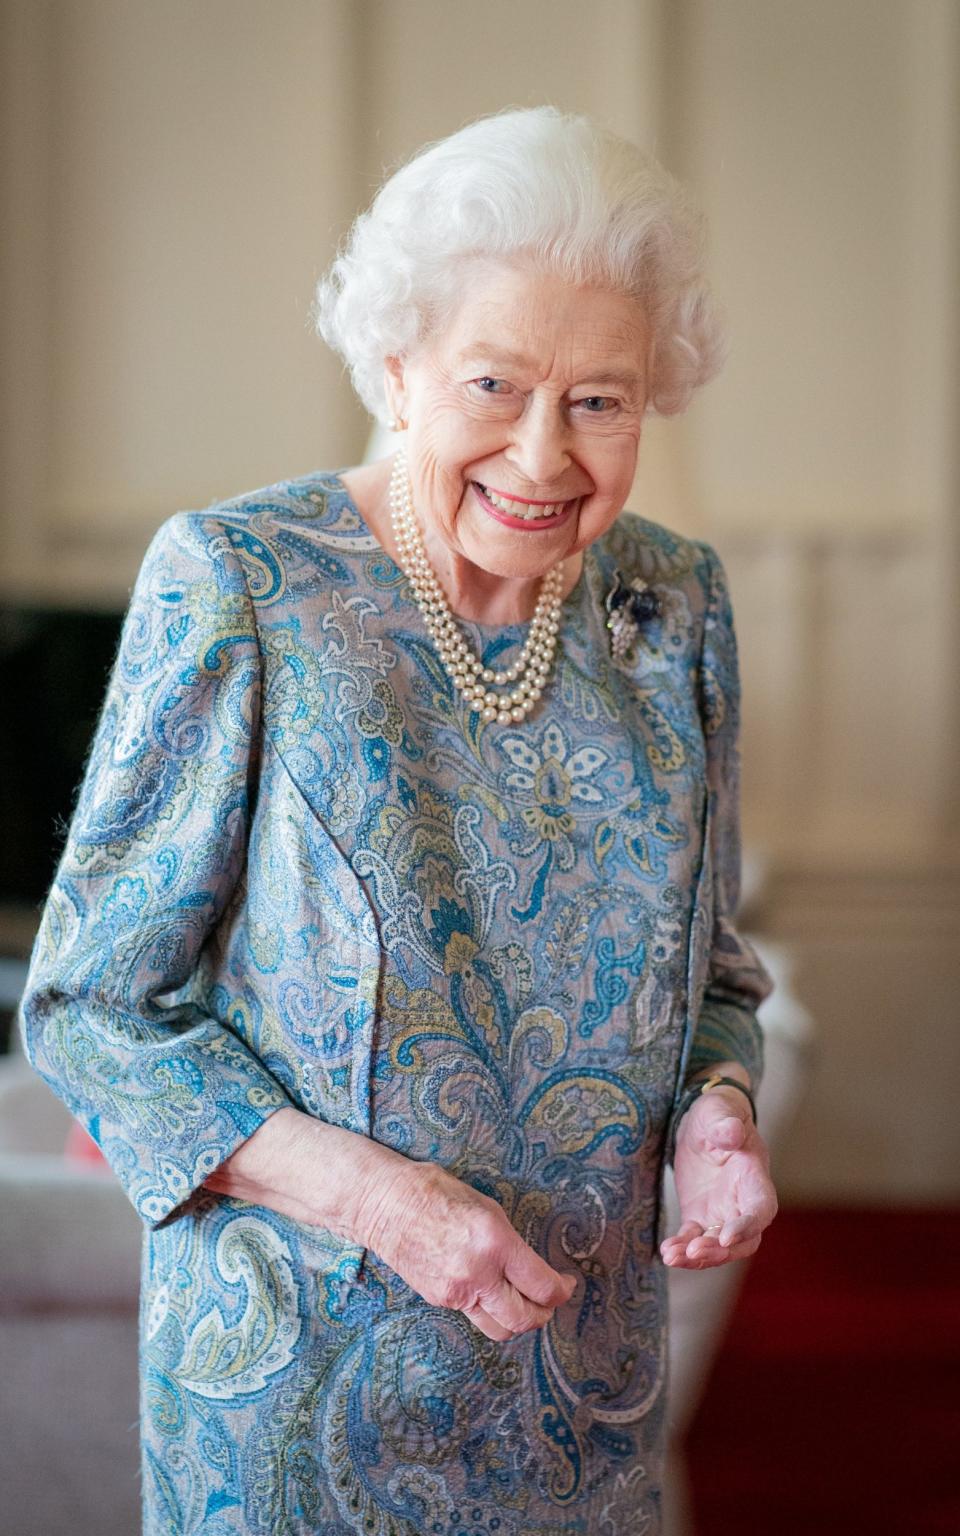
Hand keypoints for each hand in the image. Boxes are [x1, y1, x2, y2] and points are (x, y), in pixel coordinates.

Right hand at [204, 1109, 574, 1342]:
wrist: (383, 1203)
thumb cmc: (434, 1190)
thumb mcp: (484, 1204)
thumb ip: (509, 1241)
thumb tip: (531, 1266)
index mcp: (495, 1240)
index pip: (542, 1285)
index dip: (562, 1290)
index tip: (567, 1283)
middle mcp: (478, 1272)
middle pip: (525, 1319)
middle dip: (545, 1314)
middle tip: (551, 1299)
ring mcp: (456, 1291)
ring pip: (500, 1328)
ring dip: (519, 1321)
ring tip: (525, 1303)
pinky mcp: (440, 1299)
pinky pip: (475, 1316)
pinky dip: (490, 1309)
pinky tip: (491, 1291)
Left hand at [660, 1085, 777, 1270]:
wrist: (702, 1123)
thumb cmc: (716, 1113)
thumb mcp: (717, 1111)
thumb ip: (725, 1124)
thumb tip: (730, 1133)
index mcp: (753, 1174)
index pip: (761, 1207)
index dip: (748, 1225)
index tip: (726, 1236)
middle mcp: (742, 1200)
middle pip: (744, 1240)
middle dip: (721, 1252)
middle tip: (693, 1252)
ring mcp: (722, 1212)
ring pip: (718, 1247)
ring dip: (698, 1257)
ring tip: (672, 1257)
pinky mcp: (701, 1216)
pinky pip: (694, 1239)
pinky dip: (682, 1248)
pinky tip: (665, 1252)